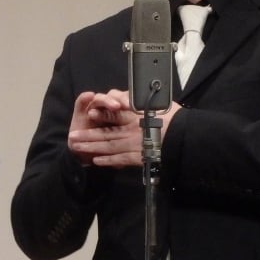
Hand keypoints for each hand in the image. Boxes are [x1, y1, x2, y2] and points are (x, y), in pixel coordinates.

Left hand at [67, 90, 181, 167]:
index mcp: (137, 115)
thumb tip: (130, 98)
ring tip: (78, 147)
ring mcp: (135, 144)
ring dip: (92, 147)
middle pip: (106, 132)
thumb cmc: (175, 119)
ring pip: (109, 146)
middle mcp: (132, 129)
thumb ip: (142, 102)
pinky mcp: (140, 157)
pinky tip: (96, 161)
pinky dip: (108, 160)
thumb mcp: (159, 104)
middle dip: (88, 135)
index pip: (116, 113)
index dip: (101, 113)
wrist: (187, 138)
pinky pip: (121, 159)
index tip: (89, 112)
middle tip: (72, 137)